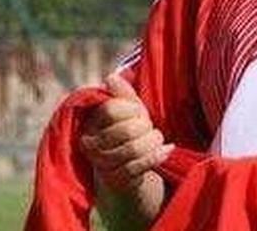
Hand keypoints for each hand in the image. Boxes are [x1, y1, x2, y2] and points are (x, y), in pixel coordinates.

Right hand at [80, 73, 173, 190]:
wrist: (126, 168)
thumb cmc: (128, 132)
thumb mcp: (128, 110)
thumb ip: (122, 93)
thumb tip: (110, 77)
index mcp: (90, 122)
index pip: (111, 110)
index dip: (131, 108)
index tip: (138, 111)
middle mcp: (90, 144)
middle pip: (126, 130)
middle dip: (146, 126)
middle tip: (149, 127)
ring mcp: (101, 164)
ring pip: (134, 149)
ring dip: (154, 141)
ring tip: (157, 138)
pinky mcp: (115, 180)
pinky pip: (140, 166)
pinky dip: (158, 155)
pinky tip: (167, 149)